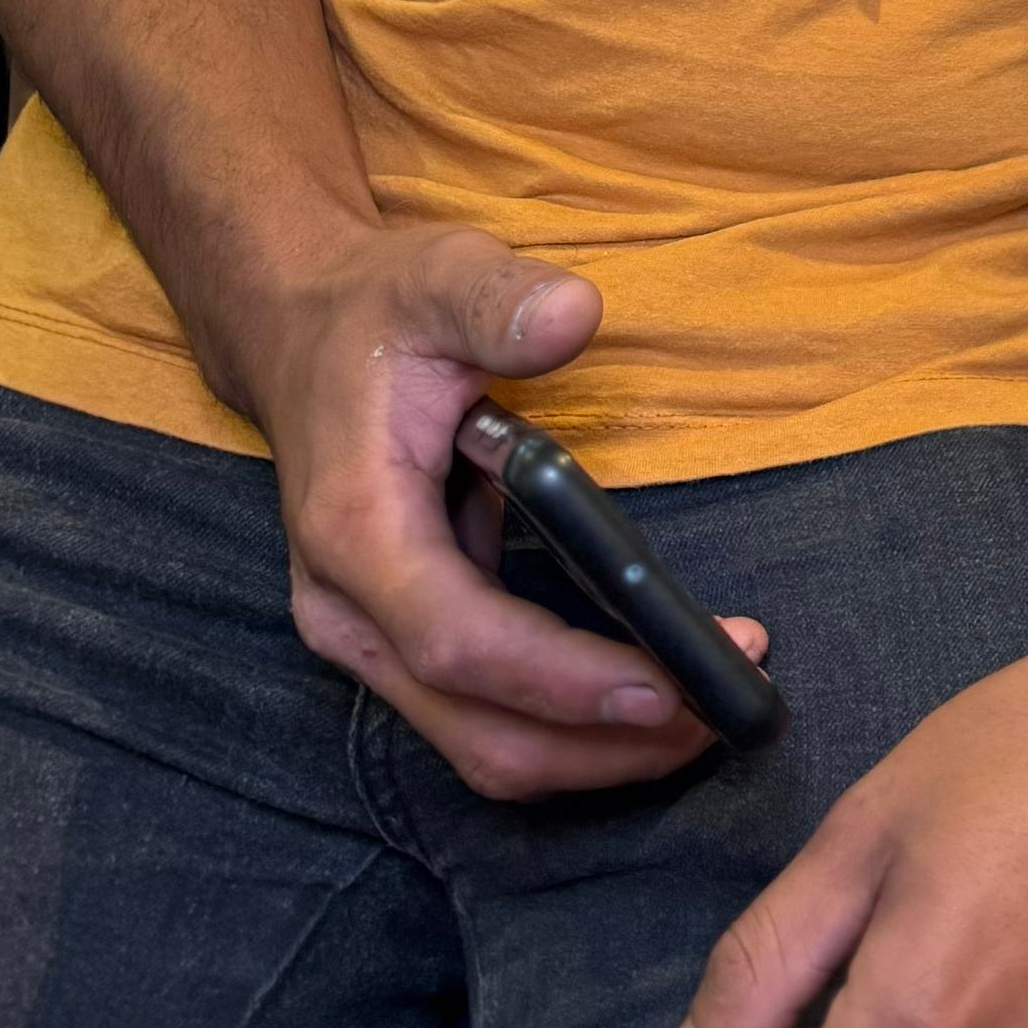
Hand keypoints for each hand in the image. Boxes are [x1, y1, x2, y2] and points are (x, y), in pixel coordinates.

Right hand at [237, 219, 767, 799]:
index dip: (563, 680)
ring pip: (483, 746)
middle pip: (479, 730)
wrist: (298, 332)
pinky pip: (487, 718)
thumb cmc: (374, 309)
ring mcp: (368, 636)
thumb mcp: (438, 277)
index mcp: (355, 529)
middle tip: (729, 709)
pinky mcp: (400, 641)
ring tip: (711, 711)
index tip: (669, 685)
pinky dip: (571, 727)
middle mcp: (349, 609)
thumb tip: (574, 316)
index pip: (459, 642)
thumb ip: (501, 300)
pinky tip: (655, 692)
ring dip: (598, 751)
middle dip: (606, 741)